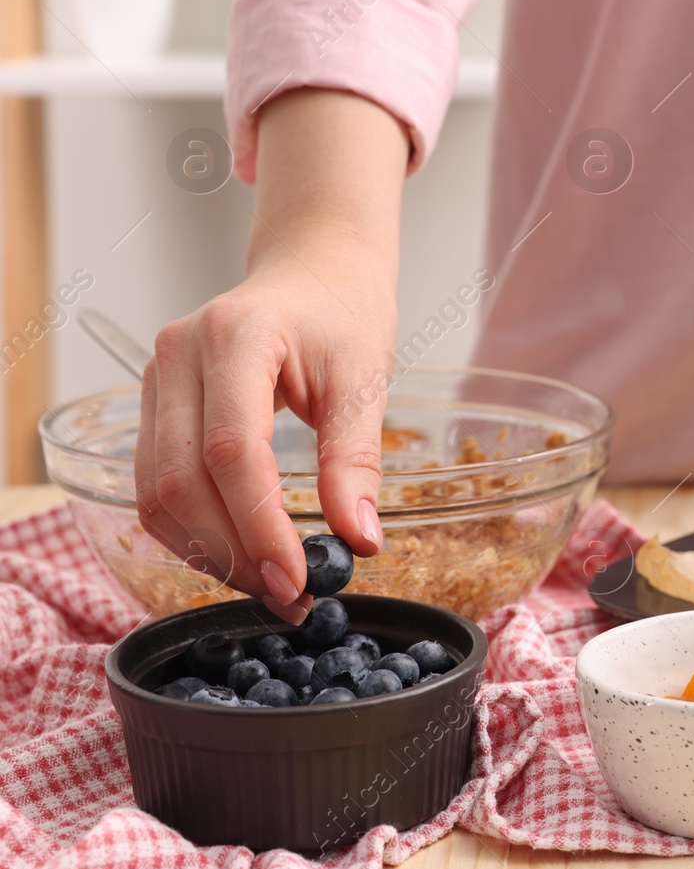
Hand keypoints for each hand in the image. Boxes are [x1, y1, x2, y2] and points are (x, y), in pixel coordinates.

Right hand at [135, 90, 408, 621]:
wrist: (314, 271)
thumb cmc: (344, 315)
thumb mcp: (365, 381)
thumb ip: (357, 461)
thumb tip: (361, 541)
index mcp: (237, 336)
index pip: (233, 450)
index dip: (260, 525)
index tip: (298, 579)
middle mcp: (179, 355)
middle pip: (182, 479)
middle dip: (235, 551)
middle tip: (291, 597)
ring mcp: (155, 379)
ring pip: (157, 491)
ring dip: (210, 551)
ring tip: (272, 584)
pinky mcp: (152, 405)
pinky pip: (155, 484)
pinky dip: (194, 530)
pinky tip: (241, 553)